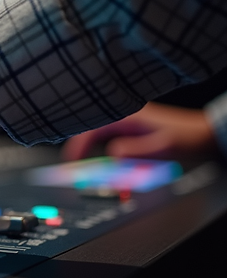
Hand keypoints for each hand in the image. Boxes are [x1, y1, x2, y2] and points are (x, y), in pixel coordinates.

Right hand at [61, 102, 217, 160]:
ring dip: (90, 146)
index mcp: (127, 116)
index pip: (92, 128)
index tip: (71, 160)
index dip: (78, 145)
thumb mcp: (162, 147)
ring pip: (100, 132)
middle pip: (92, 128)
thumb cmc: (187, 137)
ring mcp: (130, 120)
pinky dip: (101, 146)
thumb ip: (135, 150)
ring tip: (83, 161)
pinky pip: (109, 136)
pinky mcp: (134, 128)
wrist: (206, 133)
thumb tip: (112, 155)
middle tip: (73, 162)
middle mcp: (126, 115)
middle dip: (80, 145)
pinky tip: (103, 156)